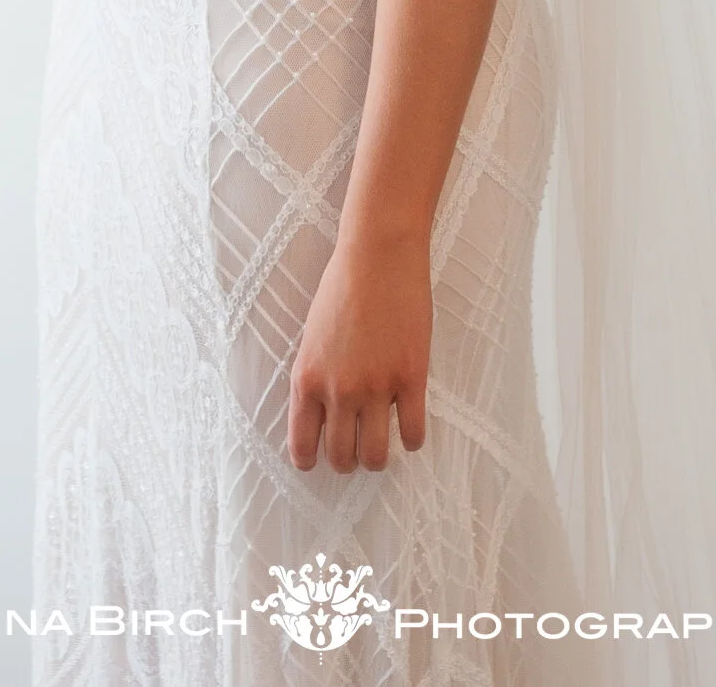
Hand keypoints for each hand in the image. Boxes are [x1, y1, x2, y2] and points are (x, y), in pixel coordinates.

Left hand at [288, 225, 431, 471]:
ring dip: (378, 458)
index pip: (302, 445)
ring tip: (383, 446)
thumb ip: (316, 376)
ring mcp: (376, 387)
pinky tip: (410, 429)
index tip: (318, 460)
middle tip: (356, 452)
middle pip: (342, 458)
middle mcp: (338, 390)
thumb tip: (324, 412)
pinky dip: (412, 439)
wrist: (378, 254)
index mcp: (306, 379)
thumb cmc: (343, 286)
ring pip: (376, 456)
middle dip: (348, 462)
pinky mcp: (411, 378)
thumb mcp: (313, 336)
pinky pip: (412, 433)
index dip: (311, 461)